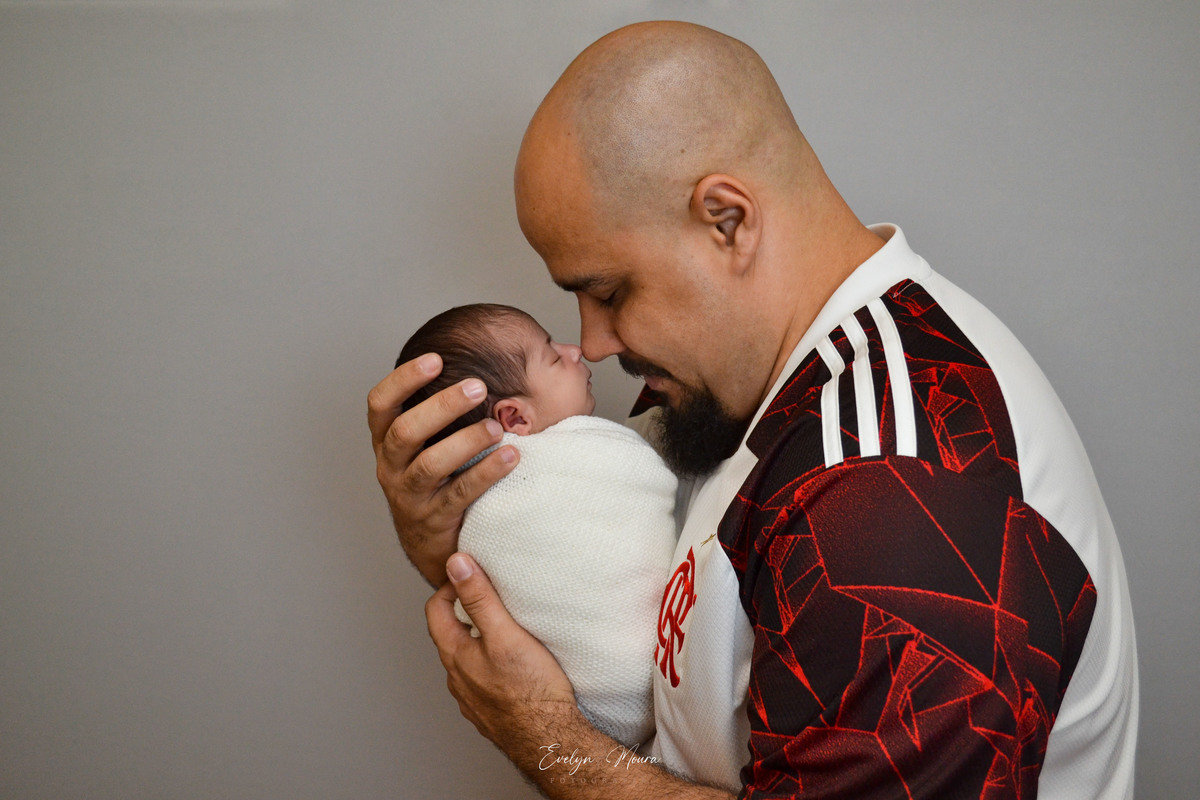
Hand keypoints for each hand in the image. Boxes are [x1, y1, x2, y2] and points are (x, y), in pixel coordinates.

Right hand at [367, 354, 519, 585]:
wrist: (431, 543)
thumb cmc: (443, 475)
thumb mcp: (436, 440)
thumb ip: (462, 403)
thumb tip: (554, 359)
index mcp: (387, 440)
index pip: (381, 404)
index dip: (403, 379)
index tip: (435, 359)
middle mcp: (390, 466)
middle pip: (405, 431)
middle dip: (441, 407)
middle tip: (478, 388)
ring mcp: (409, 495)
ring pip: (429, 465)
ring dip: (464, 442)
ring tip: (495, 428)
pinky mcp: (433, 520)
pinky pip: (458, 495)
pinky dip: (484, 474)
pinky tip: (511, 457)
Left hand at [426, 554, 577, 744]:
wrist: (550, 740)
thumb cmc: (531, 689)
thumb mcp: (505, 633)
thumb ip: (480, 598)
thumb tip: (456, 563)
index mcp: (455, 656)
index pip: (436, 611)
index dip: (451, 588)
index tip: (474, 578)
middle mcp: (457, 680)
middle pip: (451, 636)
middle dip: (467, 613)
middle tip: (493, 599)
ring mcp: (472, 700)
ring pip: (468, 661)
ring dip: (480, 642)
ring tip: (507, 632)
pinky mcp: (490, 714)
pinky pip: (483, 682)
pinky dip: (492, 667)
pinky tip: (515, 667)